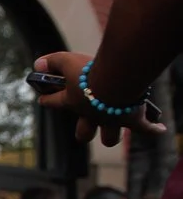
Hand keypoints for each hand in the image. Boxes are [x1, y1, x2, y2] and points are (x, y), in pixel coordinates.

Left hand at [34, 51, 168, 146]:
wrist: (116, 78)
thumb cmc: (91, 70)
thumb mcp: (66, 61)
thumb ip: (51, 62)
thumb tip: (38, 65)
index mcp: (73, 102)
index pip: (53, 102)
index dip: (47, 100)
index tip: (43, 99)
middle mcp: (91, 116)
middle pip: (84, 133)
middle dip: (84, 133)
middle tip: (85, 130)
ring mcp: (112, 120)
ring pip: (109, 137)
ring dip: (111, 136)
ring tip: (114, 132)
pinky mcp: (133, 120)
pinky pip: (146, 128)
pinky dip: (154, 129)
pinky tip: (159, 128)